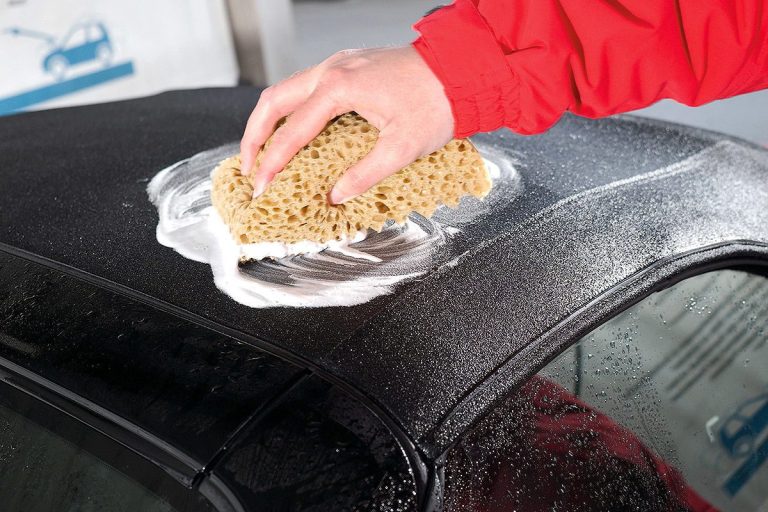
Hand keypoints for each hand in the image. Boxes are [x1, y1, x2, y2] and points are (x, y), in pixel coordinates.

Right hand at [239, 45, 453, 203]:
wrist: (461, 69)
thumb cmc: (436, 103)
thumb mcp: (403, 148)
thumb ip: (364, 174)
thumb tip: (335, 195)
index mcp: (340, 88)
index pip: (293, 132)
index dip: (273, 164)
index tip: (261, 188)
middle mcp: (332, 70)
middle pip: (273, 101)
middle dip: (254, 137)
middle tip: (248, 168)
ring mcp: (338, 65)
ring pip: (286, 90)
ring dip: (269, 121)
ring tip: (261, 152)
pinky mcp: (347, 67)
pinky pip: (305, 87)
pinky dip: (290, 110)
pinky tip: (292, 130)